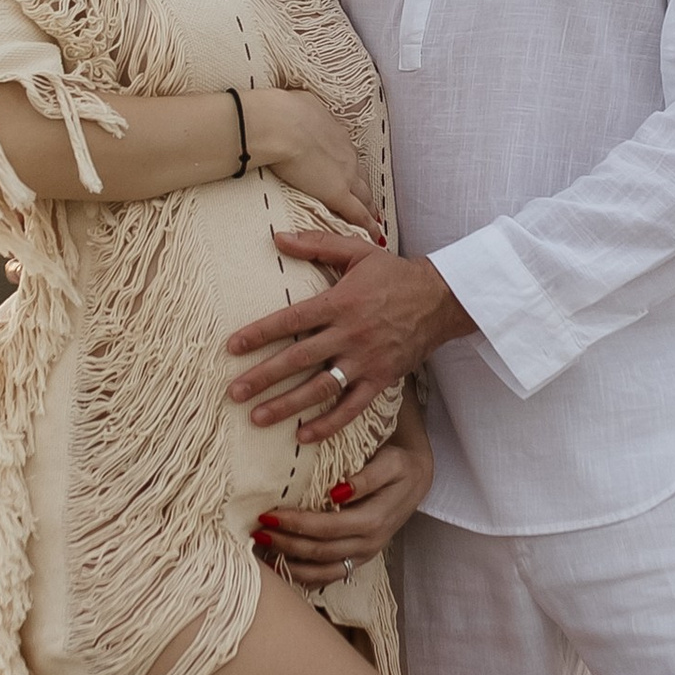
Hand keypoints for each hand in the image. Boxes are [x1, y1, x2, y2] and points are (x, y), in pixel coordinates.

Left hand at [226, 228, 474, 441]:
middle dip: (263, 377)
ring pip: (321, 388)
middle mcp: (350, 334)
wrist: (441, 299)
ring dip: (287, 406)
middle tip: (234, 392)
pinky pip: (352, 408)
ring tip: (257, 418)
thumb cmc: (394, 274)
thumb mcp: (357, 251)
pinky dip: (329, 424)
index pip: (291, 319)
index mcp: (340, 302)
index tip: (232, 347)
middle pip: (299, 359)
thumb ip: (317, 244)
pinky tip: (303, 437)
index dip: (259, 333)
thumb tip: (278, 237)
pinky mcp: (381, 380)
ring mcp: (366, 360)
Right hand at [243, 87, 378, 232]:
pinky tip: (374, 235)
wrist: (280, 125)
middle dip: (366, 189)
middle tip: (371, 201)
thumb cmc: (283, 111)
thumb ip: (302, 109)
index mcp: (336, 134)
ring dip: (370, 207)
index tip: (351, 174)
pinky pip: (357, 214)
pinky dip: (367, 225)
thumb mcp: (299, 101)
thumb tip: (296, 105)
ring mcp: (344, 175)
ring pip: (364, 195)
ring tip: (375, 219)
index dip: (350, 166)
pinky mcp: (337, 193)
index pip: (347, 155)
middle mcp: (346, 154)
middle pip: (360, 176)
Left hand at [255, 403, 432, 586]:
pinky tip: (279, 567)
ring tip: (260, 552)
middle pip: (319, 552)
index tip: (269, 514)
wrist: (415, 480)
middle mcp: (368, 544)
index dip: (296, 524)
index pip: (328, 527)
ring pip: (321, 572)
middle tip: (256, 531)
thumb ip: (366, 478)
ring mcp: (362, 556)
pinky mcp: (357, 559)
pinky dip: (302, 576)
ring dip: (289, 564)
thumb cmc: (399, 466)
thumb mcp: (390, 463)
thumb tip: (337, 491)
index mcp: (374, 521)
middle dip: (284, 543)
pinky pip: (327, 576)